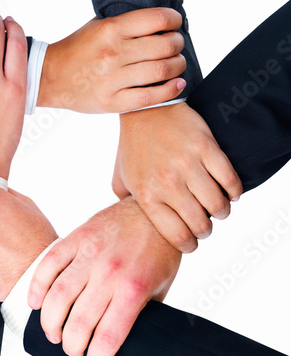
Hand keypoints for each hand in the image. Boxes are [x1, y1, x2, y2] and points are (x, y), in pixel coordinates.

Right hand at [27, 197, 180, 355]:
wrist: (154, 211)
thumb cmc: (159, 250)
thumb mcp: (161, 286)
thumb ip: (141, 312)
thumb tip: (123, 337)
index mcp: (134, 288)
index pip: (108, 335)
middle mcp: (109, 272)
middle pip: (79, 321)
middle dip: (71, 346)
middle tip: (72, 350)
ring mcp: (90, 253)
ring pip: (58, 295)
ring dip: (50, 322)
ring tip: (53, 333)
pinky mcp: (77, 237)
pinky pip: (49, 263)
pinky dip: (37, 286)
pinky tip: (35, 302)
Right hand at [38, 8, 186, 112]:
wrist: (50, 78)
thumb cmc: (77, 50)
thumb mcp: (97, 27)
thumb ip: (125, 23)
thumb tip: (159, 22)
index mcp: (110, 29)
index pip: (157, 19)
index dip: (174, 21)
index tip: (176, 24)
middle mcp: (113, 53)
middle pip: (165, 46)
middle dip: (178, 44)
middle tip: (177, 45)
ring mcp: (113, 79)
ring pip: (161, 70)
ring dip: (177, 66)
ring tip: (177, 64)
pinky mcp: (112, 101)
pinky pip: (150, 97)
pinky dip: (170, 90)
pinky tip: (177, 84)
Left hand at [112, 102, 242, 252]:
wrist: (145, 110)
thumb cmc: (133, 148)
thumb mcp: (120, 179)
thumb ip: (126, 205)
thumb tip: (136, 226)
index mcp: (146, 195)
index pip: (177, 236)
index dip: (190, 245)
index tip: (193, 242)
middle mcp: (167, 183)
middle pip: (200, 224)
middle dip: (206, 230)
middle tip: (205, 224)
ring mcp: (187, 165)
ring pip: (218, 206)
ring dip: (221, 212)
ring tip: (217, 208)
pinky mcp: (205, 147)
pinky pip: (230, 180)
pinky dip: (234, 191)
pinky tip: (229, 192)